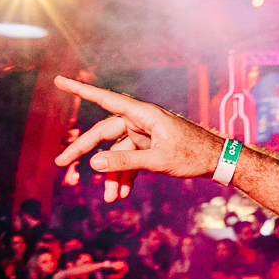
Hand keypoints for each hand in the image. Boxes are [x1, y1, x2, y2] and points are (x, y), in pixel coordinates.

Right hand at [52, 76, 224, 200]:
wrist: (220, 161)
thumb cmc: (194, 155)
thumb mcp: (158, 160)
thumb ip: (126, 161)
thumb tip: (94, 163)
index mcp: (143, 114)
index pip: (104, 99)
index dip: (79, 90)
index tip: (58, 80)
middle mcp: (141, 121)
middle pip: (104, 134)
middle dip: (84, 150)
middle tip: (61, 163)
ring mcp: (145, 134)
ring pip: (117, 153)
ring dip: (112, 175)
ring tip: (110, 198)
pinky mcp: (150, 147)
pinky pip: (130, 160)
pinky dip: (126, 176)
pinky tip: (122, 194)